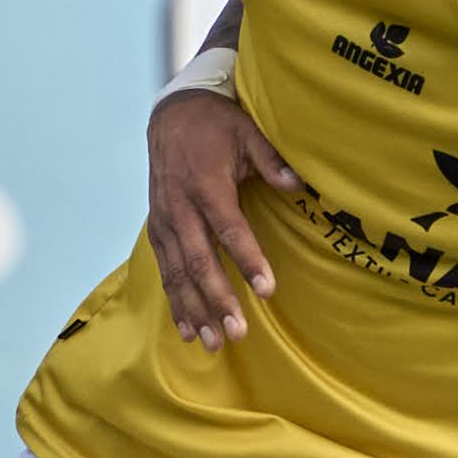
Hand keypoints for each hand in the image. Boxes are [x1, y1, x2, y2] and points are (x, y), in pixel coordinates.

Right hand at [144, 89, 301, 345]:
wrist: (171, 115)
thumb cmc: (217, 125)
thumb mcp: (247, 131)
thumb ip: (271, 159)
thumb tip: (299, 184)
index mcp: (206, 185)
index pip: (230, 229)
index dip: (248, 260)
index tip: (267, 291)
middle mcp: (180, 207)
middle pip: (200, 261)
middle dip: (218, 300)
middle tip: (238, 333)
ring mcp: (165, 220)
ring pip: (178, 273)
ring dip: (195, 310)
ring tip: (214, 343)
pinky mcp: (158, 228)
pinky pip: (165, 270)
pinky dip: (176, 301)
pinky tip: (187, 329)